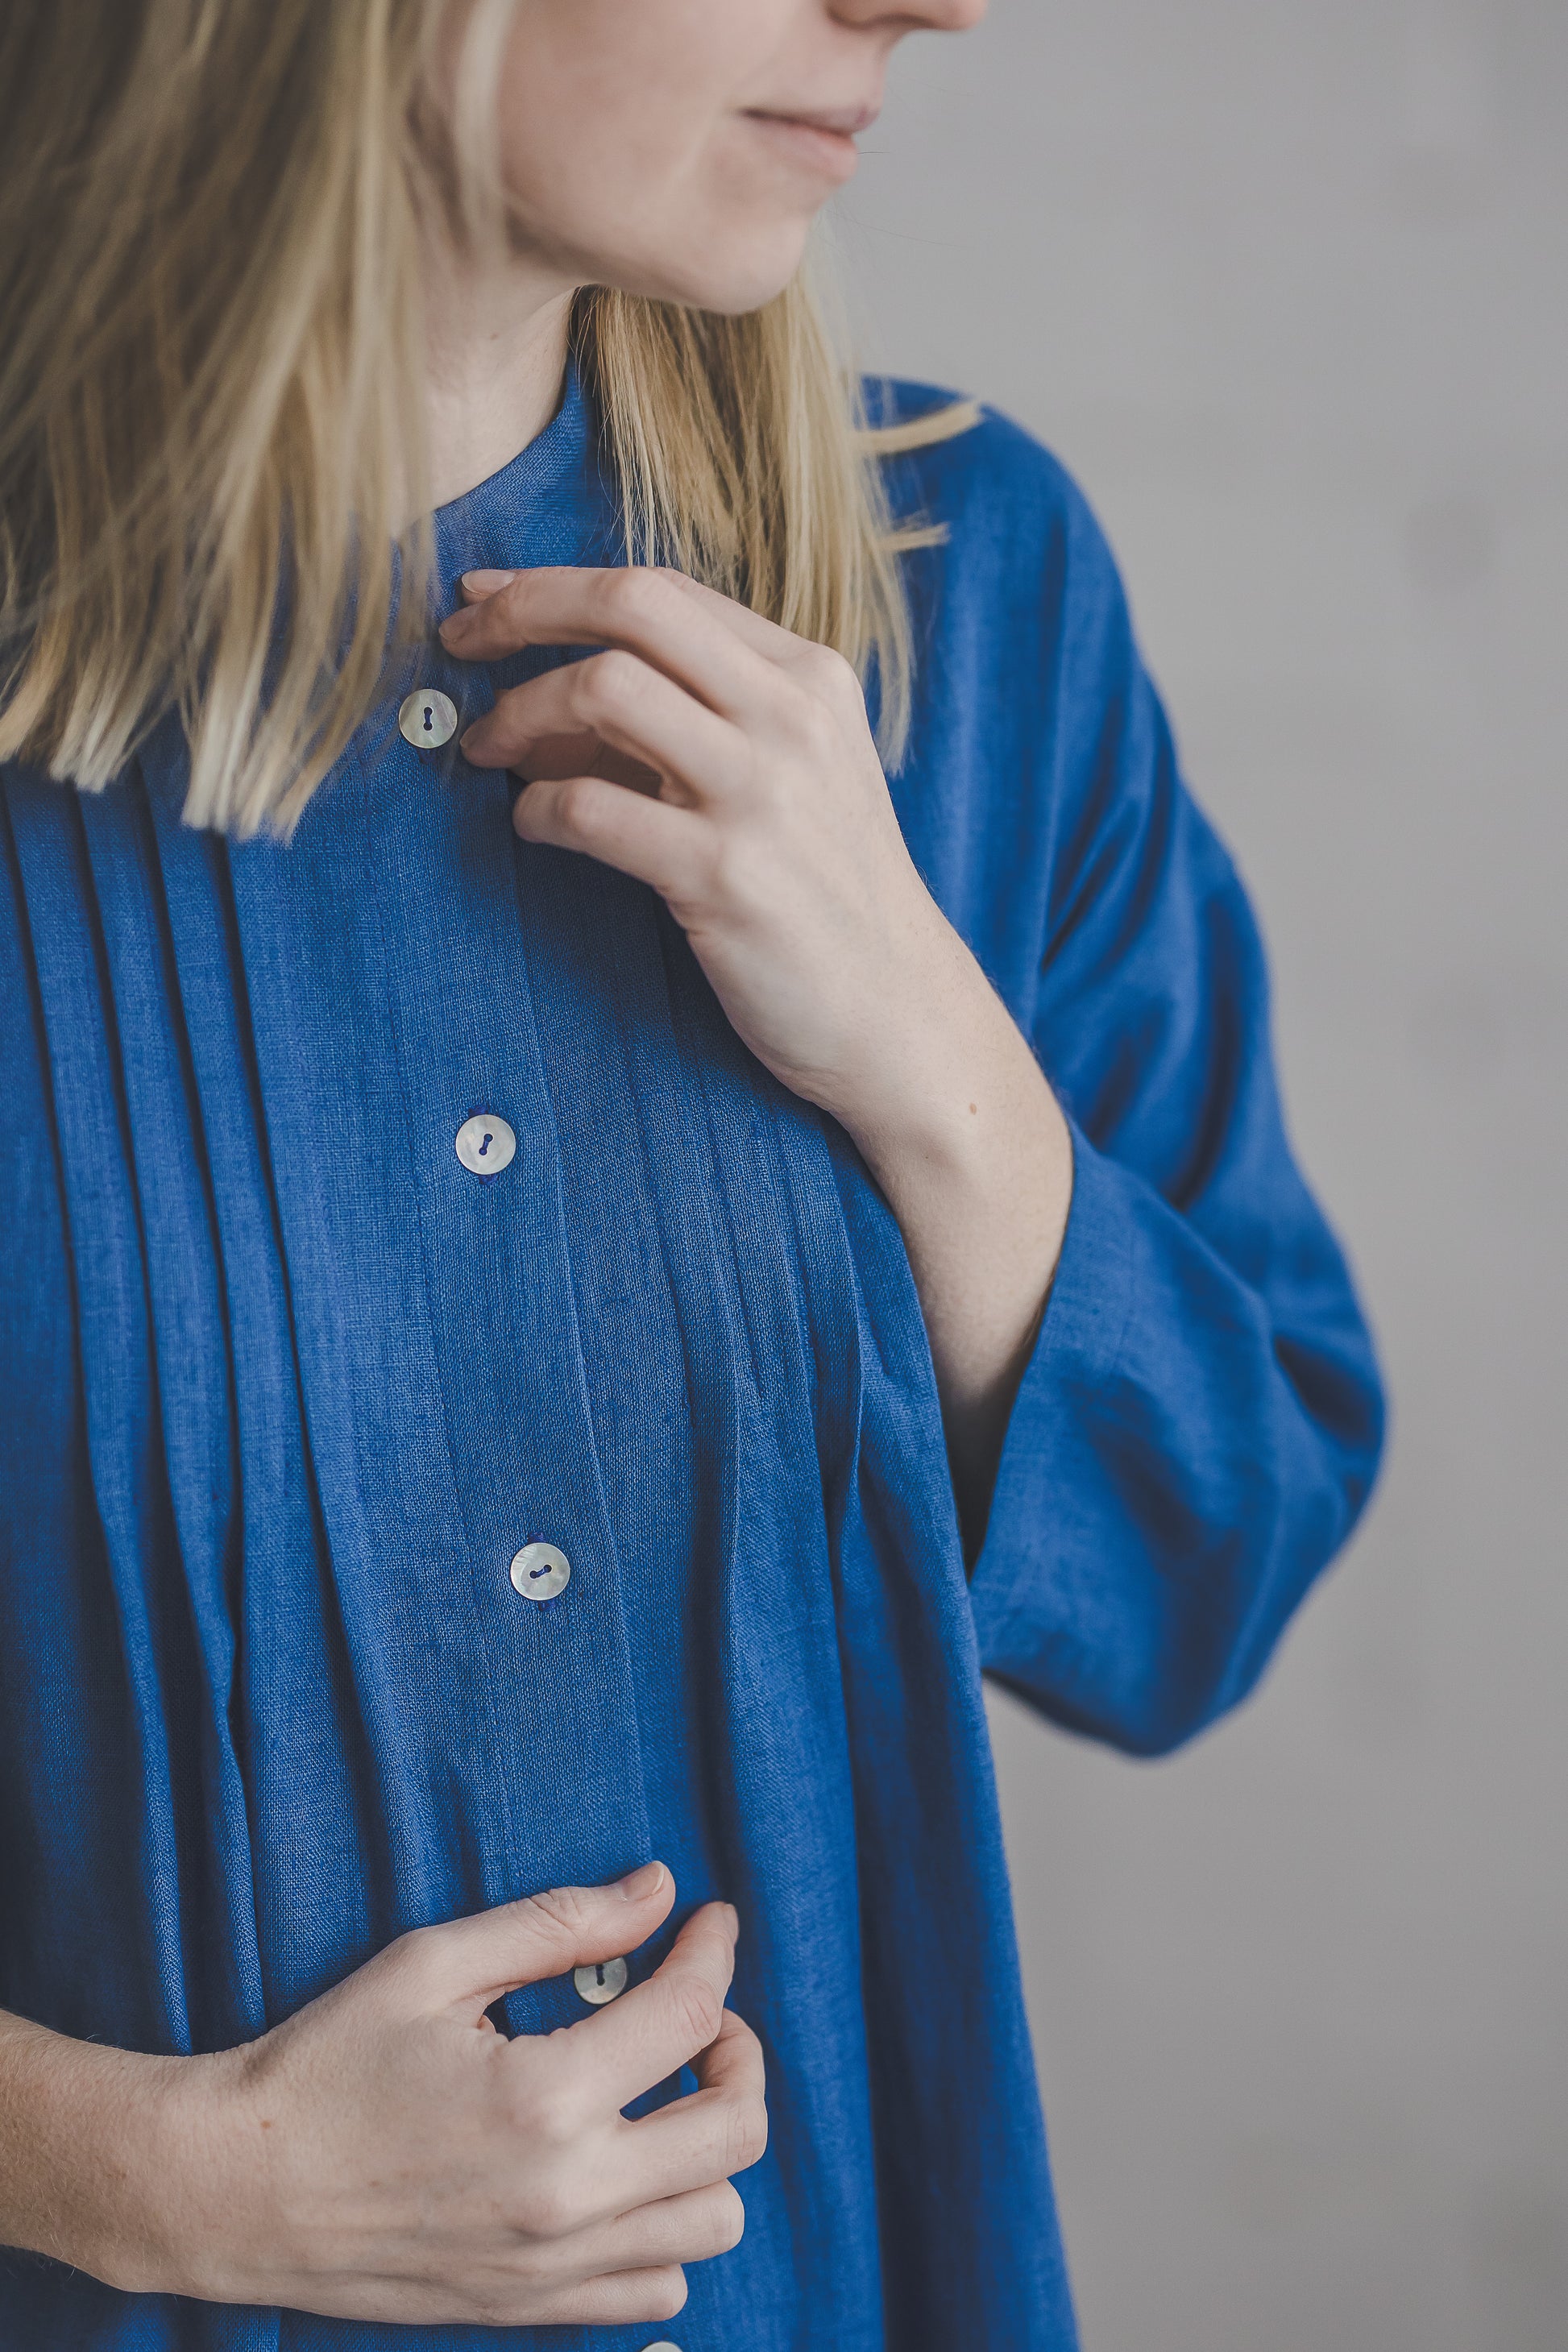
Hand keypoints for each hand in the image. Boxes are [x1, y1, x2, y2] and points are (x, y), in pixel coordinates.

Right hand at [124, 1866, 764, 2327]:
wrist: (238, 2191)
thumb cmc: (327, 2065)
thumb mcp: (434, 1964)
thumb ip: (558, 1923)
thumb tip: (658, 1890)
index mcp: (542, 2095)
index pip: (690, 2012)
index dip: (714, 1950)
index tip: (707, 1923)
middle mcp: (566, 2193)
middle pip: (735, 2127)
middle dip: (737, 2050)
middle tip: (699, 2012)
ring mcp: (554, 2265)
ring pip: (716, 2219)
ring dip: (712, 2146)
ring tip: (666, 2094)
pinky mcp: (532, 2309)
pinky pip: (659, 2292)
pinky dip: (669, 2232)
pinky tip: (629, 2172)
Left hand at [442, 564, 965, 1130]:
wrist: (898, 1013)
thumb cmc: (826, 895)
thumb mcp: (792, 776)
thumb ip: (697, 719)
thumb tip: (554, 689)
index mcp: (809, 677)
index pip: (664, 589)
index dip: (555, 584)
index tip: (486, 596)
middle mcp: (791, 718)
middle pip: (631, 605)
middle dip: (522, 609)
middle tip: (459, 641)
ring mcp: (761, 795)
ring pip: (604, 688)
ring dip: (519, 712)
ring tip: (487, 748)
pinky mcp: (724, 877)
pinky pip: (591, 808)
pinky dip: (537, 808)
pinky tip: (531, 824)